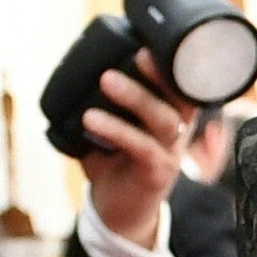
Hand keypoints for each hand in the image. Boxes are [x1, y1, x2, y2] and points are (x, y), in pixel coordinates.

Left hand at [77, 49, 189, 247]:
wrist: (118, 213)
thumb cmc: (114, 164)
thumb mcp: (110, 128)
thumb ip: (101, 102)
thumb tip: (75, 70)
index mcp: (171, 118)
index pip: (182, 87)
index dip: (173, 65)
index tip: (153, 42)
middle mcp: (178, 134)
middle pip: (179, 99)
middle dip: (160, 74)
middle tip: (136, 54)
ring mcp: (170, 154)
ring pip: (164, 120)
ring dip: (136, 97)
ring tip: (106, 80)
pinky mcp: (156, 174)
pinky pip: (141, 147)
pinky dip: (116, 130)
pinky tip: (91, 119)